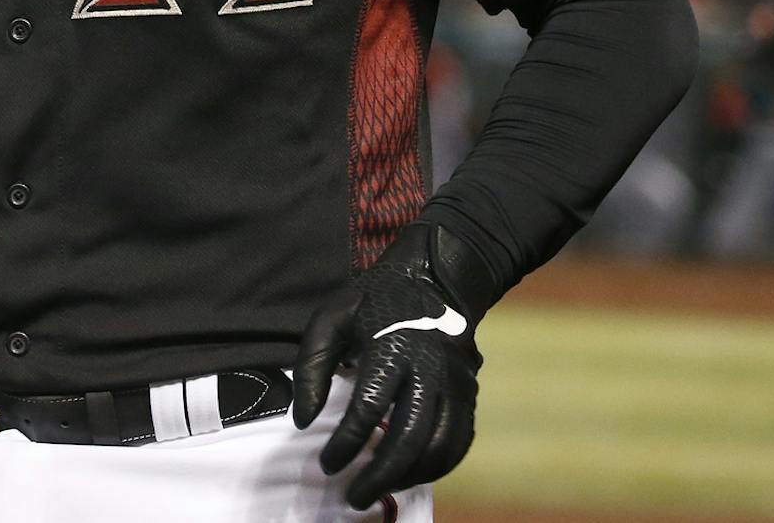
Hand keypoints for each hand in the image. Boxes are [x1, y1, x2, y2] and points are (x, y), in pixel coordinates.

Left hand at [292, 223, 491, 509]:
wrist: (437, 277)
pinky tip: (411, 475)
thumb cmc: (376, 299)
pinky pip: (459, 440)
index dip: (345, 445)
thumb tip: (305, 420)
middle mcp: (429, 368)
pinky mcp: (468, 392)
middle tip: (353, 497)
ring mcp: (454, 382)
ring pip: (438, 445)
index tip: (327, 465)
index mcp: (391, 347)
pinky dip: (437, 467)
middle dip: (379, 475)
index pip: (368, 409)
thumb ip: (312, 365)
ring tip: (379, 490)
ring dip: (408, 476)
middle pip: (409, 436)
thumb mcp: (332, 316)